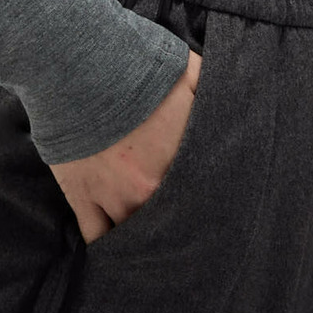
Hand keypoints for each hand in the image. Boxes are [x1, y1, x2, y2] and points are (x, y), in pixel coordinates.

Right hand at [48, 45, 202, 243]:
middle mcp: (147, 189)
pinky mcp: (81, 197)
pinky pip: (95, 236)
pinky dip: (106, 242)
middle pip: (168, 221)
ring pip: (133, 233)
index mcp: (178, 162)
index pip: (199, 199)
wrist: (77, 67)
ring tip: (151, 238)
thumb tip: (236, 102)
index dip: (204, 204)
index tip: (210, 209)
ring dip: (142, 233)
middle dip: (176, 223)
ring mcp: (112, 196)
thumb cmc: (133, 68)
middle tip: (183, 227)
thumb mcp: (187, 72)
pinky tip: (115, 244)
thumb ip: (212, 92)